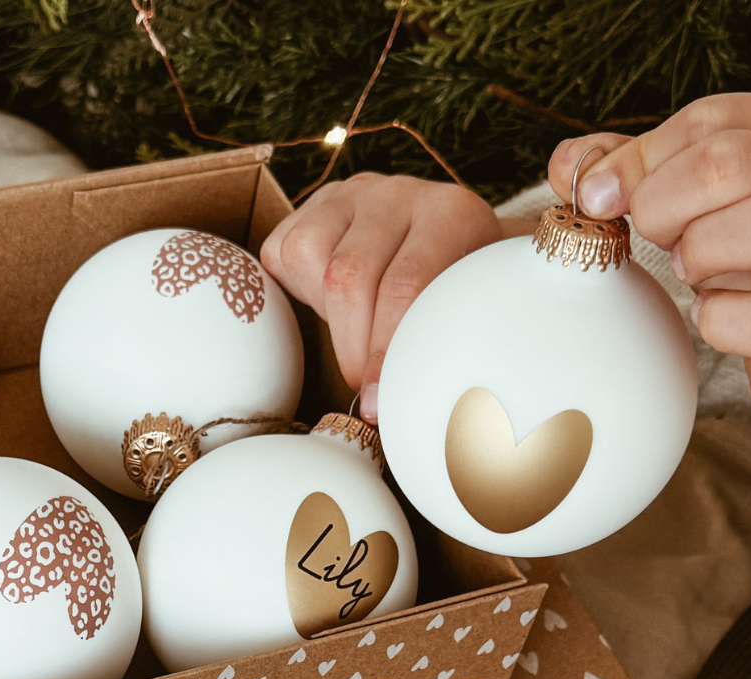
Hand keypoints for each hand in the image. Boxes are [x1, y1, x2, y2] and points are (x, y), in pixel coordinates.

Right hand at [261, 172, 502, 421]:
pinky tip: (331, 306)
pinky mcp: (315, 203)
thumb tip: (410, 411)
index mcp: (452, 214)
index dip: (383, 350)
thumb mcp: (468, 313)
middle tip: (360, 391)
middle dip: (349, 347)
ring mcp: (354, 194)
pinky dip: (298, 290)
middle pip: (349, 275)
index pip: (405, 285)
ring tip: (352, 337)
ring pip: (307, 254)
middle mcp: (400, 194)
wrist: (452, 249)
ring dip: (324, 314)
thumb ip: (446, 344)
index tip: (377, 401)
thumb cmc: (459, 295)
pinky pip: (283, 249)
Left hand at [548, 93, 750, 441]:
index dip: (640, 161)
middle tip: (663, 243)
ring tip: (698, 275)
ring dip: (703, 255)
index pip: (709, 118)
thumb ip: (644, 173)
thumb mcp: (713, 203)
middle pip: (729, 162)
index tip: (603, 200)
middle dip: (665, 207)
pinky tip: (718, 317)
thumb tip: (568, 164)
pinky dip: (725, 322)